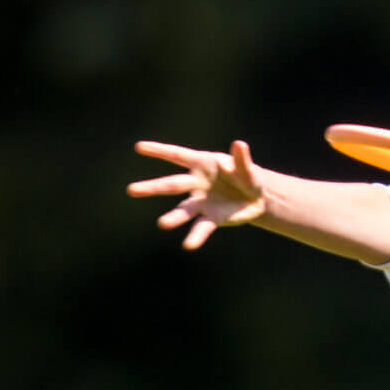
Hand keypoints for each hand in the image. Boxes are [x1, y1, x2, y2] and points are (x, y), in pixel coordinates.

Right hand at [130, 139, 270, 250]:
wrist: (258, 199)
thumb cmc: (248, 177)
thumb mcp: (248, 169)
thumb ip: (242, 160)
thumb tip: (239, 144)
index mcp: (202, 164)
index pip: (177, 155)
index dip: (159, 150)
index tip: (139, 147)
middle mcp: (196, 183)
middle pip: (172, 185)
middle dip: (152, 187)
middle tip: (131, 190)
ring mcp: (201, 202)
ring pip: (183, 210)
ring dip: (173, 217)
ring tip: (163, 224)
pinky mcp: (211, 218)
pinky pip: (201, 228)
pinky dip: (196, 236)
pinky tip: (189, 245)